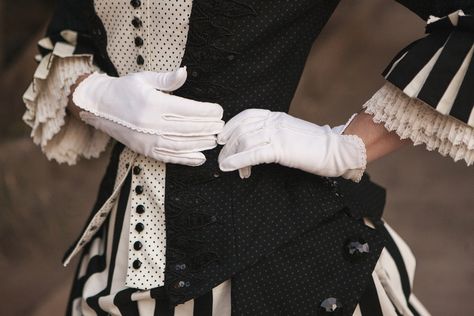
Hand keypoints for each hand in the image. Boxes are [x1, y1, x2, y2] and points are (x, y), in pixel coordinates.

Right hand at [73, 67, 223, 165]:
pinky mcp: (144, 150)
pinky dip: (186, 159)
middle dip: (207, 128)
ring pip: (180, 144)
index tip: (219, 110)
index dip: (206, 111)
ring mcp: (147, 139)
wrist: (99, 107)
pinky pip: (168, 157)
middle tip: (222, 126)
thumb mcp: (143, 78)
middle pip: (186, 128)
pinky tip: (200, 158)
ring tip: (215, 141)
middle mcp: (150, 123)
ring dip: (200, 143)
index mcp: (152, 103)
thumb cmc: (124, 89)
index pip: (186, 109)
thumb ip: (166, 79)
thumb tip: (185, 72)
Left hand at [217, 109, 366, 181]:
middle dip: (228, 145)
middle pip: (242, 130)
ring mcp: (277, 134)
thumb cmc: (316, 146)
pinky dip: (238, 160)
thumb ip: (274, 134)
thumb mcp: (291, 133)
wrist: (337, 149)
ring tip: (227, 167)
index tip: (222, 137)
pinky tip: (230, 167)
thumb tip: (258, 144)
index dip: (231, 126)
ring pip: (244, 142)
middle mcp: (274, 122)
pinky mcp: (280, 148)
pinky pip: (253, 154)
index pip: (247, 116)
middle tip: (222, 159)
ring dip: (231, 155)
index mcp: (277, 117)